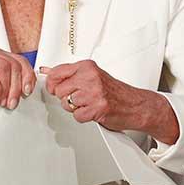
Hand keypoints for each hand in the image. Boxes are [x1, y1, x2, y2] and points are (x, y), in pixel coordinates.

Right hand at [0, 45, 35, 108]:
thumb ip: (10, 80)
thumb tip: (27, 87)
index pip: (20, 60)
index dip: (27, 76)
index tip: (27, 92)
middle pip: (13, 64)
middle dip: (16, 86)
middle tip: (13, 103)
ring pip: (3, 67)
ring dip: (7, 88)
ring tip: (3, 102)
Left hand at [41, 60, 179, 143]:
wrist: (136, 105)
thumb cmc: (115, 91)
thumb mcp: (92, 76)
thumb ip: (69, 73)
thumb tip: (46, 70)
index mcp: (87, 67)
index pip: (56, 73)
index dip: (53, 84)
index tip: (57, 88)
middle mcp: (90, 77)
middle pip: (59, 90)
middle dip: (66, 97)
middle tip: (80, 98)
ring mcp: (94, 93)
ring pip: (66, 103)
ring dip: (75, 108)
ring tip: (88, 104)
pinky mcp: (98, 108)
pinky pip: (77, 115)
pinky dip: (83, 117)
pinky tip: (93, 111)